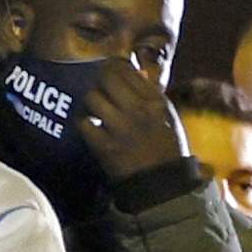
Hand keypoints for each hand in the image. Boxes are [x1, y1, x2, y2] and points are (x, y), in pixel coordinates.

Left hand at [71, 49, 185, 183]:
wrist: (162, 185)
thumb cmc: (167, 148)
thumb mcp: (167, 116)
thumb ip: (151, 93)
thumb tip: (136, 71)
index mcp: (155, 101)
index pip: (127, 69)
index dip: (114, 66)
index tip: (111, 69)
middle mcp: (137, 110)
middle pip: (107, 78)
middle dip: (100, 78)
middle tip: (100, 85)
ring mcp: (119, 127)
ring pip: (92, 97)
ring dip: (91, 100)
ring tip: (94, 106)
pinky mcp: (104, 145)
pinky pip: (83, 122)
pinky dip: (84, 122)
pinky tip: (90, 124)